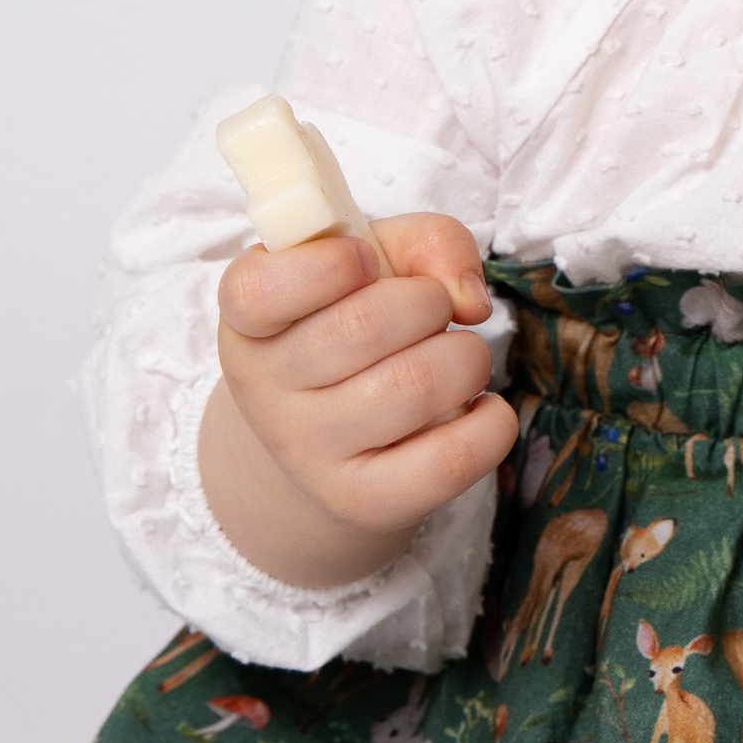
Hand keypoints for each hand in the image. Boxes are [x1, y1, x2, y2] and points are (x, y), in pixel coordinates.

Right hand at [200, 217, 514, 593]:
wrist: (327, 447)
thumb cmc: (355, 330)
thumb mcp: (375, 261)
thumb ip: (426, 241)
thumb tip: (469, 298)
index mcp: (250, 321)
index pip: (259, 290)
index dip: (329, 262)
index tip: (365, 259)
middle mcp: (264, 391)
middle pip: (366, 323)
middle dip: (429, 301)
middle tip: (433, 311)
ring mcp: (307, 455)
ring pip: (418, 386)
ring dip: (467, 358)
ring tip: (457, 360)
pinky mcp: (362, 501)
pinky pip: (452, 458)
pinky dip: (492, 423)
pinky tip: (477, 409)